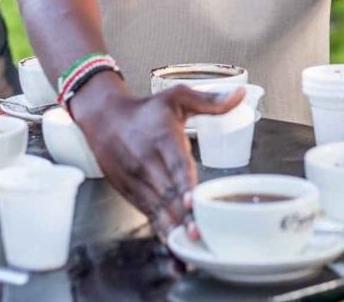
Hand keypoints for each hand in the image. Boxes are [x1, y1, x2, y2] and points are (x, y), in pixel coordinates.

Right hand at [69, 77, 244, 237]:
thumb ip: (210, 101)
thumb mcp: (177, 97)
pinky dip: (161, 230)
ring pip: (156, 208)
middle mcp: (148, 161)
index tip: (192, 203)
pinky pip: (147, 213)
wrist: (103, 117)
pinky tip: (174, 246)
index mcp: (162, 138)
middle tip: (199, 234)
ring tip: (188, 248)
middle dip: (182, 216)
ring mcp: (137, 179)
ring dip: (172, 228)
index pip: (175, 164)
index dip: (184, 186)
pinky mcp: (130, 192)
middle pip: (167, 193)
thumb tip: (240, 95)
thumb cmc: (143, 109)